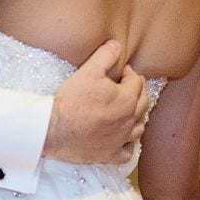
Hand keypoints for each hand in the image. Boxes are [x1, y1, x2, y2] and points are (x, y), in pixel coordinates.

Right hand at [44, 41, 147, 165]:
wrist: (56, 129)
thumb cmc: (73, 99)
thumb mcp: (88, 70)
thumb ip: (106, 55)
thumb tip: (117, 45)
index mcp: (126, 100)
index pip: (136, 82)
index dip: (129, 73)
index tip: (120, 70)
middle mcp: (129, 121)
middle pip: (143, 103)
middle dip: (137, 91)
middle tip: (127, 85)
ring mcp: (121, 140)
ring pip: (139, 127)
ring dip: (137, 116)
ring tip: (128, 108)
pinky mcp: (111, 154)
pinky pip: (128, 151)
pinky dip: (128, 144)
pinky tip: (123, 138)